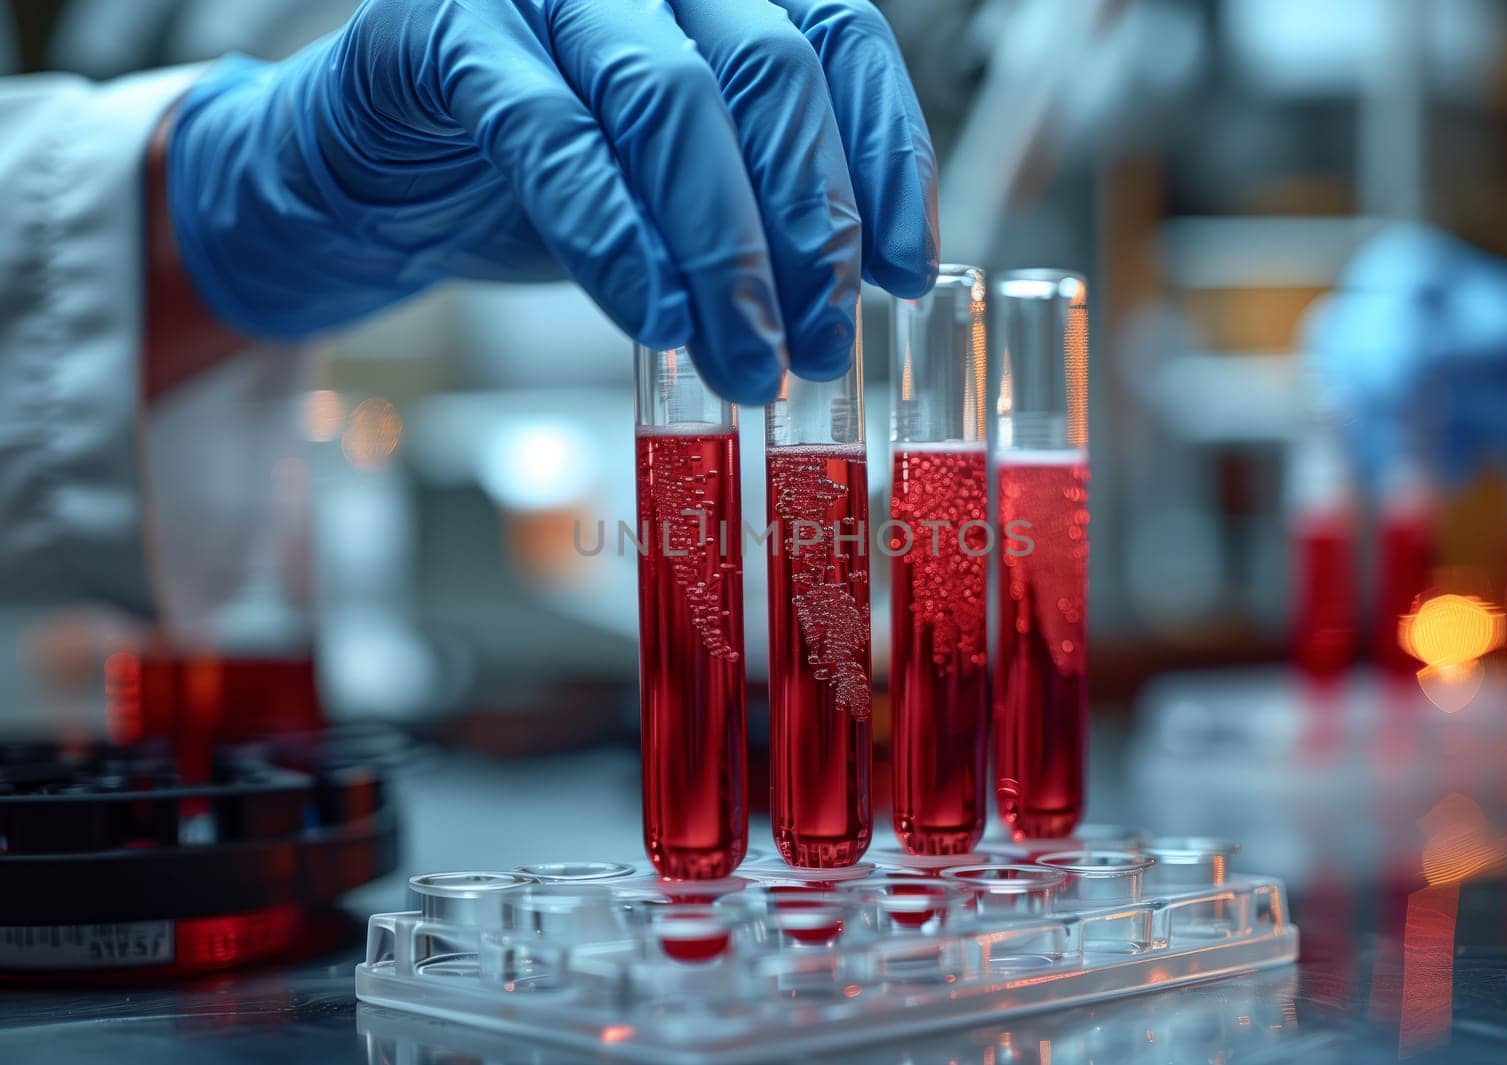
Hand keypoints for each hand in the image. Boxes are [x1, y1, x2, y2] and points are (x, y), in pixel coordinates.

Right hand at [166, 0, 939, 402]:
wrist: (370, 172)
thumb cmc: (536, 172)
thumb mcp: (672, 189)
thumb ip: (755, 207)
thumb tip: (854, 293)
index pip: (840, 40)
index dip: (886, 160)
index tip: (906, 273)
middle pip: (768, 75)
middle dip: (806, 229)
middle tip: (817, 344)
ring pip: (670, 101)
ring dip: (722, 250)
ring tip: (745, 358)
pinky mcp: (449, 28)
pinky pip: (551, 135)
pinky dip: (614, 238)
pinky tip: (654, 317)